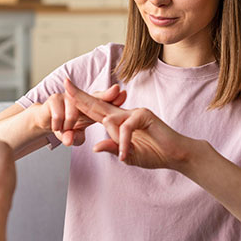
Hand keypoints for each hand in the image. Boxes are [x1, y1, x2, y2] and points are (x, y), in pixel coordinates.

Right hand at [32, 83, 126, 145]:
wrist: (44, 121)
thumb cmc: (65, 128)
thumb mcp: (72, 136)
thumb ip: (74, 138)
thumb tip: (69, 140)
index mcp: (89, 108)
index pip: (103, 103)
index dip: (113, 98)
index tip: (123, 93)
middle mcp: (80, 100)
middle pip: (95, 98)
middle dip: (107, 95)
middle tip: (117, 90)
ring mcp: (67, 97)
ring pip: (73, 112)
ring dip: (69, 125)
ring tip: (65, 131)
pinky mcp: (54, 99)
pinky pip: (58, 115)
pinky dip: (57, 125)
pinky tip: (56, 128)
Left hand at [65, 79, 193, 170]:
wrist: (176, 155)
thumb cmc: (154, 154)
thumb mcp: (127, 155)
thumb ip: (112, 149)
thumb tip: (95, 147)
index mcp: (118, 121)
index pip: (95, 110)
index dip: (81, 101)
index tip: (66, 92)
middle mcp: (124, 113)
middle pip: (97, 103)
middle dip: (80, 95)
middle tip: (65, 84)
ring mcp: (134, 112)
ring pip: (110, 121)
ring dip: (116, 141)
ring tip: (125, 154)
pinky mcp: (144, 115)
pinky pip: (125, 128)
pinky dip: (125, 143)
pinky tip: (127, 155)